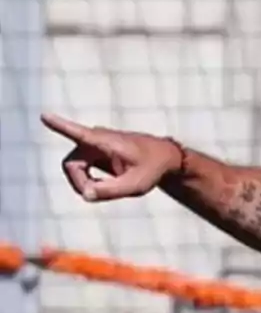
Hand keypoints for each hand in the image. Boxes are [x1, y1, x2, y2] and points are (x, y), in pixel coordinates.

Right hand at [41, 113, 184, 201]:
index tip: (45, 116)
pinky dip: (90, 182)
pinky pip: (81, 170)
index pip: (79, 134)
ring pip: (74, 168)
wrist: (162, 158)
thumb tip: (85, 195)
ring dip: (86, 183)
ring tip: (110, 189)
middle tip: (97, 196)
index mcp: (105, 141)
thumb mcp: (136, 185)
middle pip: (71, 165)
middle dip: (80, 183)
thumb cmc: (151, 168)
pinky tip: (108, 185)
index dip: (60, 126)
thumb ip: (111, 191)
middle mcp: (95, 139)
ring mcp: (92, 144)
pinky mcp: (93, 152)